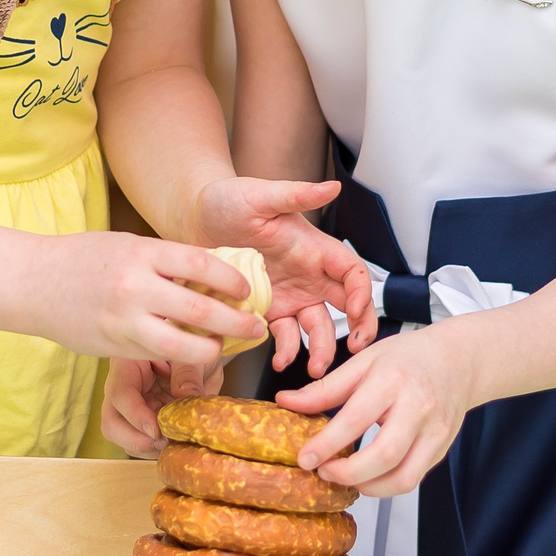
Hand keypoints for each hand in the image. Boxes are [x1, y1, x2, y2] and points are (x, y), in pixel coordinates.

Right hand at [26, 232, 262, 365]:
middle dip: (237, 323)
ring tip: (226, 348)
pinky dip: (180, 356)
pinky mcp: (115, 346)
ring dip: (212, 350)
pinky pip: (157, 354)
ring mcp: (124, 320)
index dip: (232, 280)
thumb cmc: (85, 259)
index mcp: (142, 253)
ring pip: (183, 345)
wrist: (33, 281)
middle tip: (256, 328)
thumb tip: (213, 273)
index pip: (202, 265)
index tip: (246, 291)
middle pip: (201, 310)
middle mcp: (135, 286)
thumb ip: (165, 260)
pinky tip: (191, 354)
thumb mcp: (128, 246)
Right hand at [99, 357, 223, 456]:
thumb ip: (189, 374)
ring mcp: (130, 407)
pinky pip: (139, 442)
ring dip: (146, 447)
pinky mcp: (142, 422)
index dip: (136, 415)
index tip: (157, 430)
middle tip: (164, 442)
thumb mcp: (192, 353)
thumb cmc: (192, 343)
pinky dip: (155, 449)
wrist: (200, 352)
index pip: (121, 393)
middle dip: (134, 439)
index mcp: (129, 363)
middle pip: (111, 421)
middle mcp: (123, 387)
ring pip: (122, 437)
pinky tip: (175, 441)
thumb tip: (187, 399)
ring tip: (174, 441)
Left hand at [190, 176, 376, 376]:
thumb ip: (296, 195)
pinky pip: (284, 335)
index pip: (352, 272)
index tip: (358, 310)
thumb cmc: (228, 200)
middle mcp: (308, 275)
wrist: (193, 219)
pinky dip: (287, 350)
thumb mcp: (260, 196)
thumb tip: (333, 186)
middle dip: (357, 329)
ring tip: (314, 368)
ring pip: (318, 327)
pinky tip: (280, 359)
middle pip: (346, 305)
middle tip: (355, 350)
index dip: (362, 291)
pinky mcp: (267, 310)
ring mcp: (290, 296)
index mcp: (314, 248)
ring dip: (321, 349)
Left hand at [280, 324, 477, 496]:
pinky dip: (385, 484)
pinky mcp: (441, 449)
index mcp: (393, 380)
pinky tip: (368, 474)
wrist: (459, 359)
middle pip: (383, 456)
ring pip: (402, 478)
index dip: (326, 444)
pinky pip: (412, 478)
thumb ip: (325, 388)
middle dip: (347, 474)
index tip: (305, 459)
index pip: (356, 419)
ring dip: (368, 487)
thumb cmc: (409, 357)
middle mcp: (418, 407)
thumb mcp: (364, 361)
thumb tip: (286, 402)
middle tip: (324, 472)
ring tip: (345, 477)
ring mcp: (435, 431)